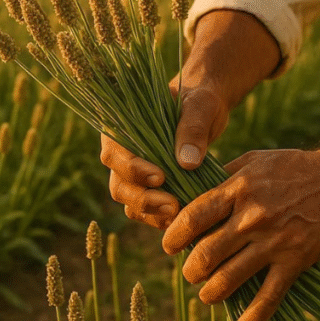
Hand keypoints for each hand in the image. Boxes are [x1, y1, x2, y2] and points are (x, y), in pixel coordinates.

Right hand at [100, 78, 230, 228]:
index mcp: (122, 129)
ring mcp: (135, 176)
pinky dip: (161, 218)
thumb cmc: (199, 102)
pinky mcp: (151, 190)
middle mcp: (122, 155)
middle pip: (119, 186)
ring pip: (130, 202)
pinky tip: (181, 218)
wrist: (206, 113)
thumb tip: (186, 162)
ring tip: (178, 214)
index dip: (132, 169)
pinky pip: (147, 212)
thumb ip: (193, 128)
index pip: (114, 154)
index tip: (161, 176)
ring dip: (151, 213)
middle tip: (172, 205)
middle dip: (143, 199)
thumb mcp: (201, 106)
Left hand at [161, 147, 319, 320]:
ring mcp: (274, 241)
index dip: (174, 237)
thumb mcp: (254, 160)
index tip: (169, 246)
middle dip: (191, 270)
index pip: (193, 217)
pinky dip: (253, 319)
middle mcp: (253, 217)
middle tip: (190, 272)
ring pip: (229, 278)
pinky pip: (270, 296)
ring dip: (210, 293)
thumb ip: (222, 175)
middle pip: (206, 253)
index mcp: (238, 189)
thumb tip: (189, 186)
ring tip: (207, 294)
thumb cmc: (293, 167)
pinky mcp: (295, 261)